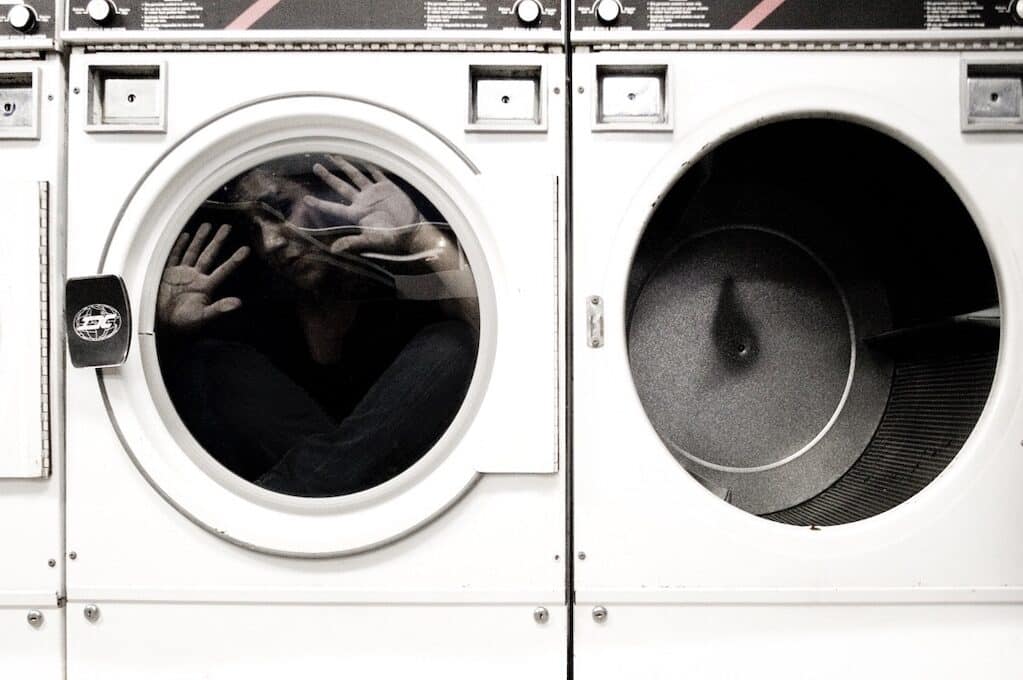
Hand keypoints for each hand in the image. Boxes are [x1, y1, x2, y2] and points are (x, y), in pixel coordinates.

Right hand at [157, 223, 249, 334]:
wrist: (159, 324)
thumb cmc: (182, 324)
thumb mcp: (202, 317)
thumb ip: (219, 309)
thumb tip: (238, 303)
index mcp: (205, 287)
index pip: (224, 270)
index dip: (235, 260)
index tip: (247, 249)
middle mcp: (196, 278)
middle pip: (209, 255)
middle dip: (218, 241)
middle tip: (228, 227)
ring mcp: (182, 274)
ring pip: (193, 251)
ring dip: (200, 239)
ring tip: (208, 225)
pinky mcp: (167, 274)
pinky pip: (174, 256)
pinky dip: (179, 245)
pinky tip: (185, 235)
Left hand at [303, 156, 423, 254]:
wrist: (412, 231)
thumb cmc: (392, 240)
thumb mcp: (372, 241)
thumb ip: (354, 242)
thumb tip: (334, 250)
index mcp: (357, 214)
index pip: (334, 208)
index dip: (320, 204)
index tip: (306, 199)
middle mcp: (363, 202)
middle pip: (341, 187)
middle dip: (328, 176)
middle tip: (316, 166)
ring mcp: (374, 194)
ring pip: (356, 176)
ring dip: (345, 166)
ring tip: (334, 157)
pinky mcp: (387, 188)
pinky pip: (376, 174)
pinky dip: (370, 167)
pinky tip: (363, 159)